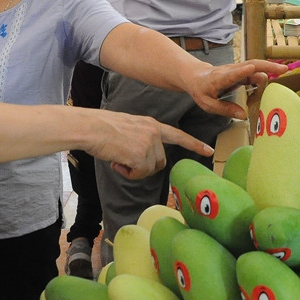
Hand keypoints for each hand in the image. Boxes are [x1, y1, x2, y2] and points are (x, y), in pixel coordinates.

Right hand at [83, 110, 212, 179]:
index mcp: (151, 124)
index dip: (194, 144)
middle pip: (160, 161)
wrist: (90, 127)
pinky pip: (139, 174)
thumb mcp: (129, 126)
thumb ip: (141, 137)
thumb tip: (140, 158)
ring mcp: (148, 144)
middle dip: (145, 167)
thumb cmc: (102, 127)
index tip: (209, 151)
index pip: (178, 135)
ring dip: (134, 170)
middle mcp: (154, 133)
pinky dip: (127, 173)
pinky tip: (117, 162)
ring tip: (118, 159)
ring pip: (149, 169)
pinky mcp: (141, 156)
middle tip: (124, 162)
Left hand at [187, 60, 288, 119]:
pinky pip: (254, 72)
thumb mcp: (208, 104)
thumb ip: (225, 109)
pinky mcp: (240, 71)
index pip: (232, 74)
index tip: (252, 69)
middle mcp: (230, 71)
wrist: (196, 76)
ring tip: (283, 72)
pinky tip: (269, 84)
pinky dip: (264, 76)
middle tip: (283, 69)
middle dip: (267, 66)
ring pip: (255, 66)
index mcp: (219, 79)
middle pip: (250, 65)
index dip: (242, 72)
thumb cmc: (201, 90)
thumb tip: (243, 115)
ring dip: (269, 68)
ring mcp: (236, 69)